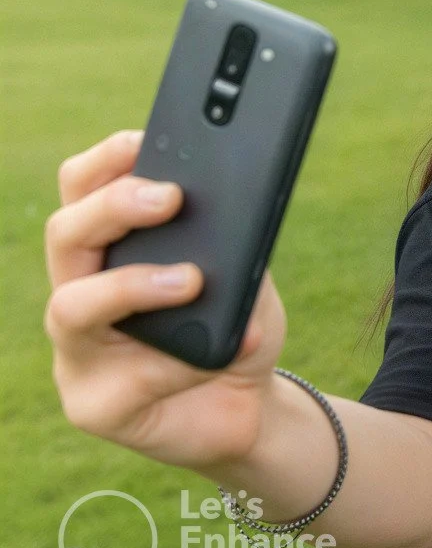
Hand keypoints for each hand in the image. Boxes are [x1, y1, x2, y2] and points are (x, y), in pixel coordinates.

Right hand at [44, 130, 285, 472]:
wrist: (249, 409)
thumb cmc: (236, 331)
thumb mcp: (246, 277)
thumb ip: (232, 247)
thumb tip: (232, 221)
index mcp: (109, 251)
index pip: (82, 189)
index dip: (105, 159)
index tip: (144, 139)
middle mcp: (80, 292)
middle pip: (65, 234)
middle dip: (113, 207)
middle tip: (169, 198)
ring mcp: (78, 351)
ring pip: (71, 306)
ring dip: (132, 285)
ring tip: (192, 280)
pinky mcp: (93, 405)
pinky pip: (124, 379)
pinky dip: (178, 365)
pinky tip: (218, 356)